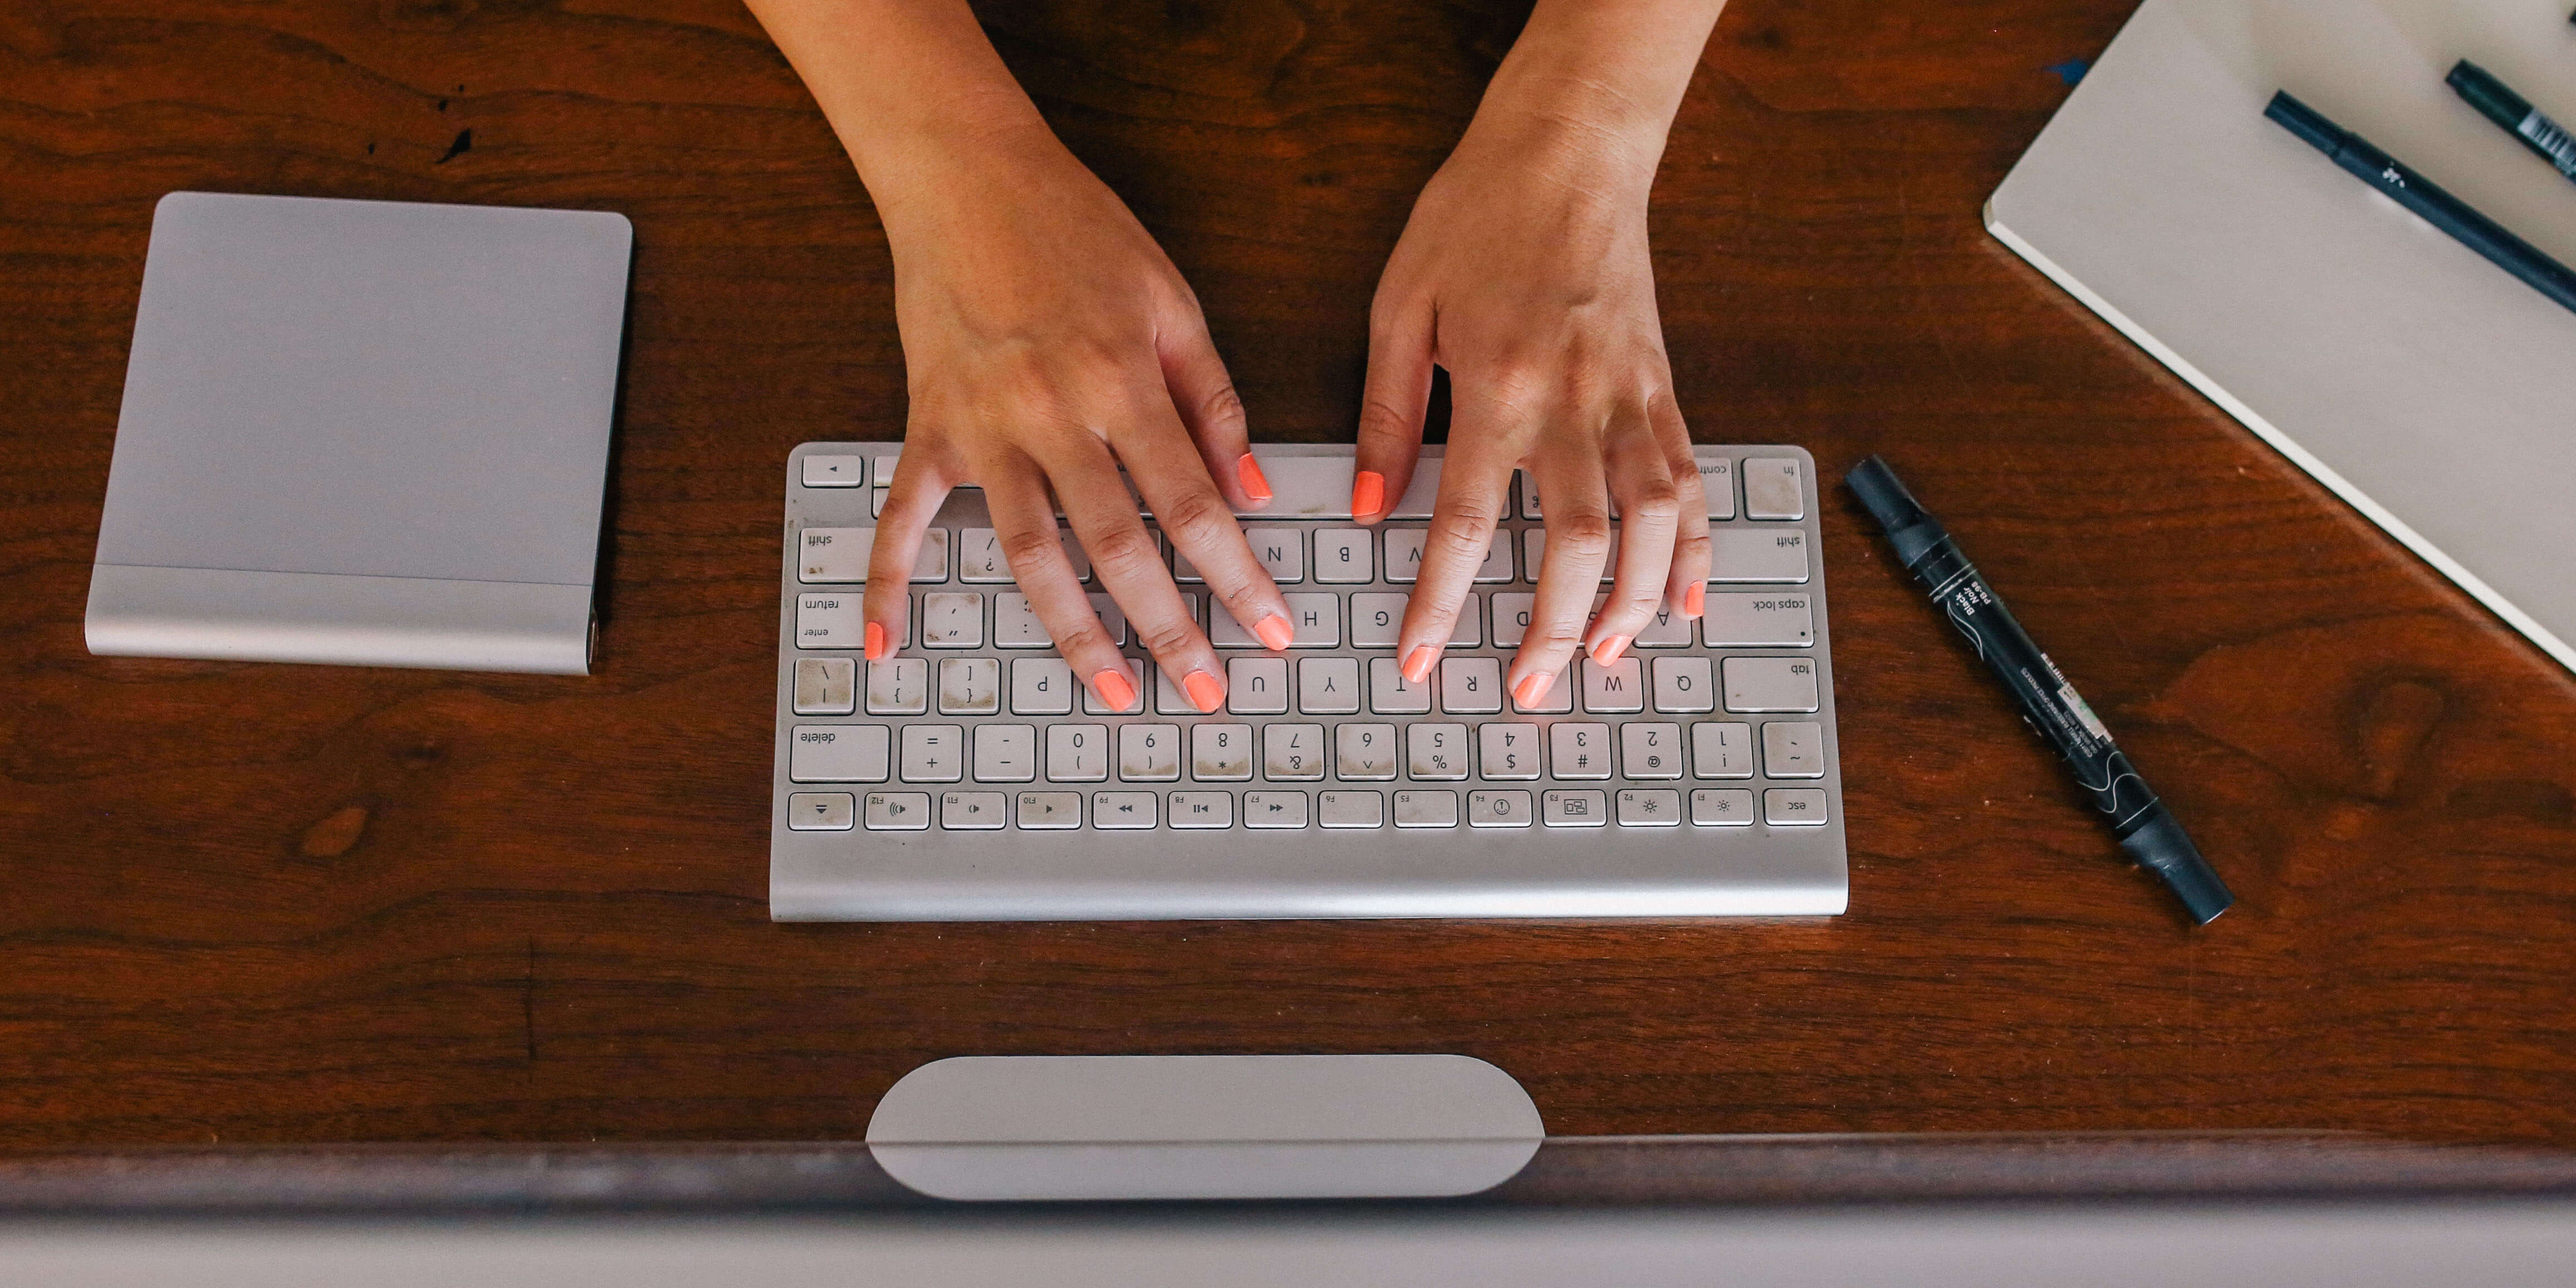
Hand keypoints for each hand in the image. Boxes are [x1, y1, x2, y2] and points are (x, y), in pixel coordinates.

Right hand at [863, 136, 1293, 710]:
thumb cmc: (1076, 229)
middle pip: (1117, 548)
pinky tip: (887, 642)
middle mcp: (1053, 414)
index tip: (1271, 631)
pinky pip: (902, 517)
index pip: (1193, 505)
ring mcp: (983, 427)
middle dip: (1168, 630)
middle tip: (1205, 694)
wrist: (967, 175)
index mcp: (1123, 382)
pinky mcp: (930, 426)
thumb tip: (1250, 491)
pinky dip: (888, 582)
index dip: (1237, 577)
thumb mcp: (1173, 303)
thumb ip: (1214, 402)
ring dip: (1070, 633)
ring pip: (1028, 554)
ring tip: (1108, 693)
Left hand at [1357, 113, 1709, 706]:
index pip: (1463, 522)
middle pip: (1574, 543)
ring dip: (1634, 599)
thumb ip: (1385, 414)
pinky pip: (1691, 478)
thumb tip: (1366, 507)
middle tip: (1529, 689)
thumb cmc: (1477, 215)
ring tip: (1606, 656)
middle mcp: (1574, 400)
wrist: (1569, 147)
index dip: (1440, 602)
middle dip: (1553, 628)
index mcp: (1495, 384)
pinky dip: (1694, 545)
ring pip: (1651, 521)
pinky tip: (1685, 597)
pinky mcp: (1665, 386)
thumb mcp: (1400, 305)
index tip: (1420, 659)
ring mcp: (1631, 396)